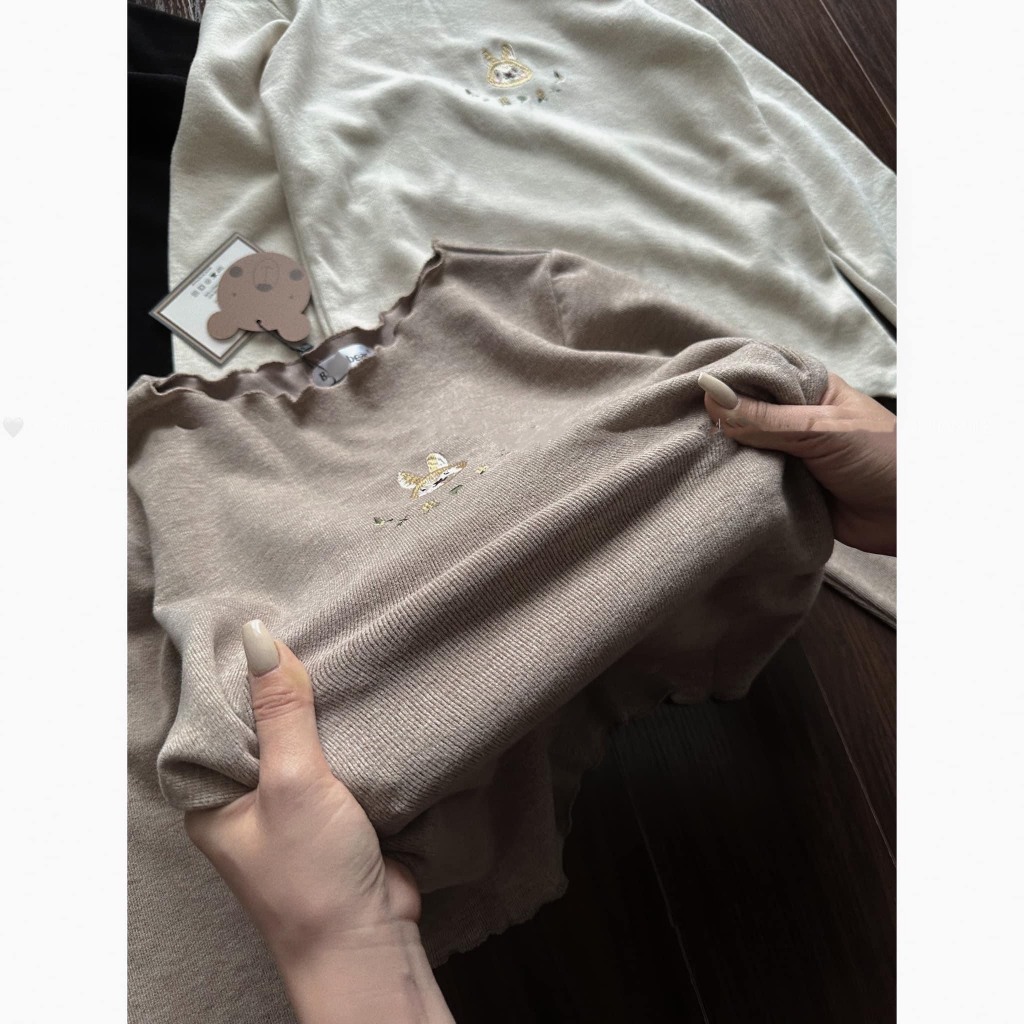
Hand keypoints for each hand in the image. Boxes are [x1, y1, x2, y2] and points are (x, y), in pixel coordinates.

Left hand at [184, 620, 453, 1023]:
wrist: (367, 940)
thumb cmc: (311, 878)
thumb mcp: (293, 782)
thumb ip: (281, 710)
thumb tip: (259, 637)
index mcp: (212, 797)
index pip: (212, 718)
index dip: (232, 673)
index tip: (255, 622)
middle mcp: (244, 799)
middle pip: (257, 723)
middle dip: (279, 683)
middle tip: (302, 623)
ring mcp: (289, 805)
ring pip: (299, 737)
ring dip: (316, 706)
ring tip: (333, 647)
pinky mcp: (331, 809)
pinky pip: (333, 755)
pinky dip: (344, 730)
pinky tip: (359, 696)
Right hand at [698, 370, 895, 555]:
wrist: (911, 519)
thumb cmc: (881, 459)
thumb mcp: (821, 430)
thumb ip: (766, 418)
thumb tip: (710, 395)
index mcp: (807, 389)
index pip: (756, 374)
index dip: (723, 380)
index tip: (684, 388)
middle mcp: (793, 419)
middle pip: (742, 413)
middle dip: (716, 422)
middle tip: (678, 428)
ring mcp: (787, 455)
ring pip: (742, 450)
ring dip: (723, 458)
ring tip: (685, 457)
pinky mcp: (784, 490)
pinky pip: (750, 483)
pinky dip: (734, 485)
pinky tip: (707, 483)